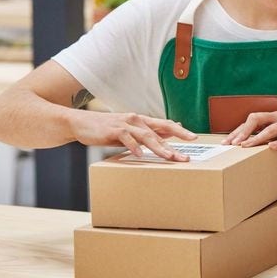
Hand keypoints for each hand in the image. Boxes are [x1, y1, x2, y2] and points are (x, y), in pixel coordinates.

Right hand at [67, 110, 196, 160]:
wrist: (81, 123)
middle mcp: (136, 120)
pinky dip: (134, 147)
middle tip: (185, 155)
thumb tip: (169, 130)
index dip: (181, 131)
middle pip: (161, 130)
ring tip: (169, 157)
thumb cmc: (108, 129)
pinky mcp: (113, 130)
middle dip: (175, 142)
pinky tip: (140, 155)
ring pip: (146, 135)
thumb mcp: (130, 130)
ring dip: (159, 147)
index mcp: (142, 120)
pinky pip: (126, 139)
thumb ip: (148, 131)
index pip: (166, 124)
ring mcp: (125, 124)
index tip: (195, 138)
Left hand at [222, 111, 276, 151]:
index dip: (238, 130)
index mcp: (273, 117)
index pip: (251, 120)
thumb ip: (267, 136)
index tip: (227, 142)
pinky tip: (272, 147)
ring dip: (258, 138)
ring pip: (271, 129)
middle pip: (257, 119)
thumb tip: (247, 145)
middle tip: (233, 143)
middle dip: (244, 131)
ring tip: (247, 146)